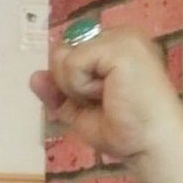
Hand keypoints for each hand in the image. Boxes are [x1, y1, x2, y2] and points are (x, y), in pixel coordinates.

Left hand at [30, 27, 182, 182]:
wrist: (148, 148)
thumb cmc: (123, 132)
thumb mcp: (80, 111)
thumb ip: (57, 92)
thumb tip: (34, 77)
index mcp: (116, 46)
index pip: (68, 54)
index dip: (68, 83)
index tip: (97, 101)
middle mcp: (121, 34)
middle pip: (62, 53)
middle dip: (70, 86)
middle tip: (104, 102)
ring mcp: (123, 37)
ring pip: (64, 58)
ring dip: (77, 88)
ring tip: (109, 98)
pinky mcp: (121, 47)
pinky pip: (73, 63)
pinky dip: (81, 87)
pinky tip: (109, 94)